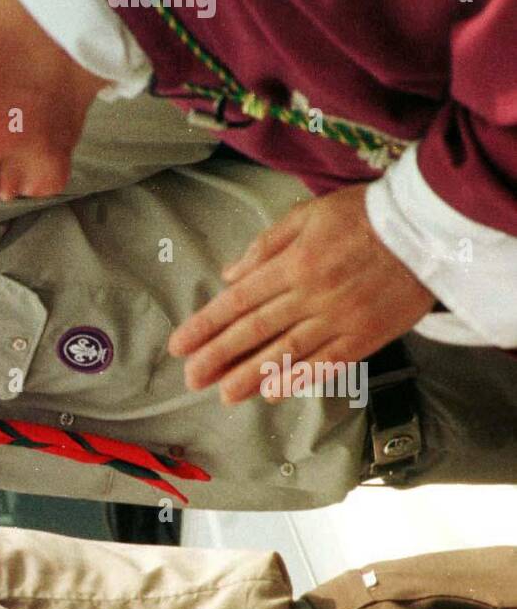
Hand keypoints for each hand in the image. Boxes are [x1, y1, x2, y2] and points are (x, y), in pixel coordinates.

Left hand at [168, 184, 433, 403]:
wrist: (430, 226)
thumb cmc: (365, 215)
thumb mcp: (310, 214)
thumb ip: (267, 245)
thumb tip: (230, 276)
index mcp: (294, 263)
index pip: (238, 301)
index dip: (206, 325)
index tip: (179, 345)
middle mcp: (311, 295)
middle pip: (255, 331)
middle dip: (219, 357)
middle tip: (191, 379)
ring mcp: (339, 319)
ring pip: (286, 353)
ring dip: (251, 376)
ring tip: (224, 394)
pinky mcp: (366, 336)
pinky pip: (327, 364)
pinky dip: (298, 379)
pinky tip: (273, 393)